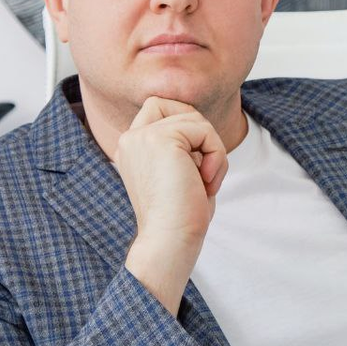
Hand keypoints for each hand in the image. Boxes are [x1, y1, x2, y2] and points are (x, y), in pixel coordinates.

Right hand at [115, 97, 228, 313]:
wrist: (170, 241)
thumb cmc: (181, 217)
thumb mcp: (181, 173)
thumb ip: (184, 146)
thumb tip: (203, 126)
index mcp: (131, 148)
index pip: (159, 110)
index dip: (186, 128)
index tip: (195, 169)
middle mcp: (130, 138)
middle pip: (174, 104)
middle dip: (199, 131)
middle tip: (204, 170)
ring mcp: (142, 136)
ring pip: (194, 118)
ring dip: (212, 149)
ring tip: (206, 181)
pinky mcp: (160, 139)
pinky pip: (203, 130)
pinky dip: (216, 154)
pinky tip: (206, 181)